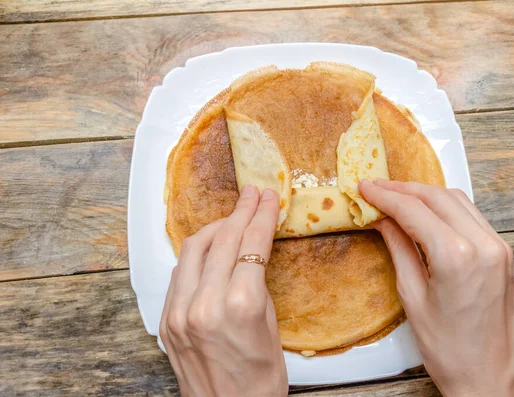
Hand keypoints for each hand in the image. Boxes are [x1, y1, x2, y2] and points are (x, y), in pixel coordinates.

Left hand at [160, 185, 287, 396]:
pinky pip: (180, 272)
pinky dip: (198, 254)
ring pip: (194, 249)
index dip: (263, 215)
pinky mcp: (166, 320)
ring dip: (217, 228)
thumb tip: (251, 253)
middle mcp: (204, 304)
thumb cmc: (260, 381)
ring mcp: (179, 312)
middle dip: (242, 212)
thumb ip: (256, 286)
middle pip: (224, 239)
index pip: (252, 244)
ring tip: (234, 217)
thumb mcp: (271, 328)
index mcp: (240, 306)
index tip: (270, 198)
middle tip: (253, 195)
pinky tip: (212, 248)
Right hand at [359, 179, 513, 396]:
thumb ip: (398, 248)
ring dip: (425, 194)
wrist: (488, 378)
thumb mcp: (412, 297)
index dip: (384, 196)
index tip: (364, 187)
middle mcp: (483, 244)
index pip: (414, 210)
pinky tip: (425, 211)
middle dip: (403, 189)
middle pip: (437, 196)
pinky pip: (471, 215)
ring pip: (457, 200)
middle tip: (376, 188)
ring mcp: (498, 246)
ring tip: (396, 196)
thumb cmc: (447, 349)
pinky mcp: (503, 253)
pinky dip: (445, 207)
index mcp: (456, 256)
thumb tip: (382, 218)